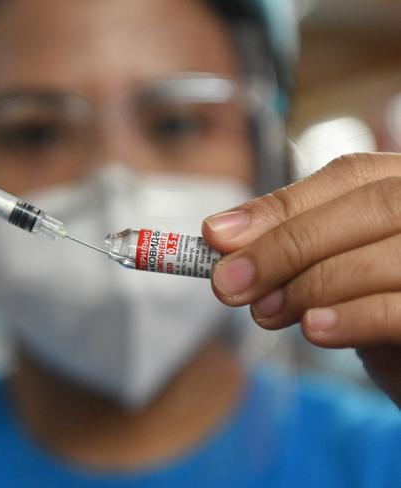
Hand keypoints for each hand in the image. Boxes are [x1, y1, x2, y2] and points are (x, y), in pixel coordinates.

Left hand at [203, 153, 400, 406]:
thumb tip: (219, 235)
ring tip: (264, 312)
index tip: (215, 235)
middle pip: (372, 206)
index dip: (281, 206)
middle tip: (227, 284)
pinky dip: (352, 318)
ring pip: (387, 255)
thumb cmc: (378, 301)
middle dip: (286, 245)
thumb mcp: (333, 264)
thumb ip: (289, 242)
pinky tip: (314, 329)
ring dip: (310, 284)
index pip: (349, 176)